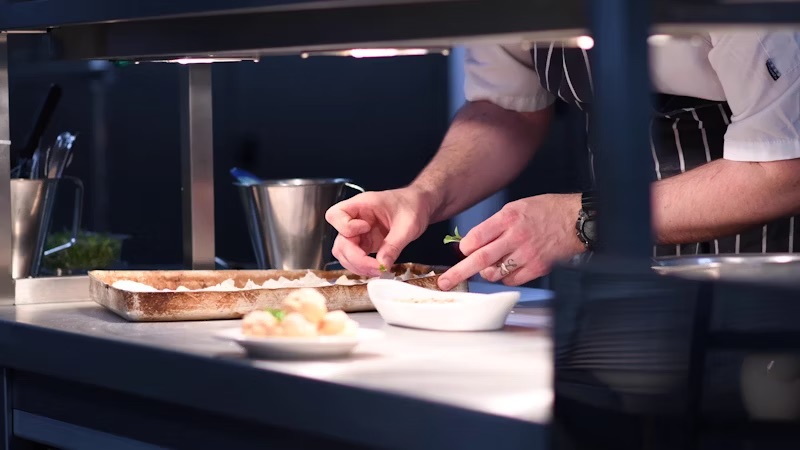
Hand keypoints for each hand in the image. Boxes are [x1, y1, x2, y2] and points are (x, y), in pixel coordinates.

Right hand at [325, 187, 432, 276]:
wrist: (420, 205)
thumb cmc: (412, 205)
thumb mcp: (407, 225)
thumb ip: (393, 245)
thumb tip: (382, 266)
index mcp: (361, 205)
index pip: (335, 215)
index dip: (347, 227)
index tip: (366, 229)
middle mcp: (355, 219)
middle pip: (339, 241)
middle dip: (354, 257)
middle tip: (375, 267)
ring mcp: (359, 232)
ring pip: (344, 252)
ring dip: (357, 265)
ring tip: (377, 270)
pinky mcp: (365, 243)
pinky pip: (355, 257)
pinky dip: (363, 266)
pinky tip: (378, 269)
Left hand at [437, 193, 584, 289]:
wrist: (577, 220)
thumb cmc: (547, 211)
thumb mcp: (517, 207)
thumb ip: (495, 224)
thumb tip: (473, 242)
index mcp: (508, 217)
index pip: (476, 237)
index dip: (464, 248)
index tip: (462, 251)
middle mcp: (516, 236)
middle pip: (480, 259)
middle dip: (458, 272)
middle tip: (445, 282)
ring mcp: (526, 254)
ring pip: (495, 272)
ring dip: (487, 272)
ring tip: (490, 265)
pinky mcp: (537, 267)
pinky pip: (511, 279)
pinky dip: (505, 276)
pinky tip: (508, 268)